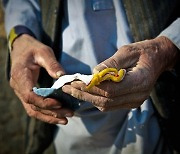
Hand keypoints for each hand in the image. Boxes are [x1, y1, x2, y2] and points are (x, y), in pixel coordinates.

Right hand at [10, 34, 73, 123]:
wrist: (22, 48)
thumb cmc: (33, 48)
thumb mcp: (44, 52)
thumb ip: (52, 64)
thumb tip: (63, 77)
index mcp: (20, 75)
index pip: (29, 95)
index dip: (44, 102)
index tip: (59, 103)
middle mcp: (18, 86)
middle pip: (33, 106)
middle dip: (52, 112)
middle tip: (69, 114)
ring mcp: (21, 91)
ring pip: (33, 110)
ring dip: (49, 116)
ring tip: (65, 120)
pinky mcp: (26, 93)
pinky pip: (34, 107)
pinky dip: (45, 113)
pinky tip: (57, 116)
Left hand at [62, 36, 178, 110]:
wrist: (157, 59)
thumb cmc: (142, 52)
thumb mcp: (127, 51)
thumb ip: (111, 63)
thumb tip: (93, 72)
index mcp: (139, 81)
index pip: (110, 90)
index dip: (91, 87)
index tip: (74, 82)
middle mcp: (137, 95)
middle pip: (106, 100)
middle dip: (84, 94)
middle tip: (67, 87)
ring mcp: (134, 101)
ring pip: (106, 105)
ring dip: (88, 98)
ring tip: (72, 89)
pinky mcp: (130, 102)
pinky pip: (109, 105)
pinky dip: (96, 99)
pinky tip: (85, 92)